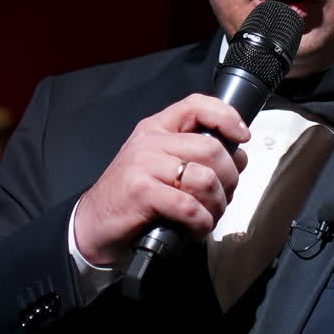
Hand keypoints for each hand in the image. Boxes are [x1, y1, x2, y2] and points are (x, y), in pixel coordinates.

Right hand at [73, 94, 248, 267]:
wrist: (92, 223)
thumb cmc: (131, 197)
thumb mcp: (161, 166)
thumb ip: (195, 157)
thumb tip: (238, 158)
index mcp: (156, 128)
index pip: (196, 105)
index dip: (225, 117)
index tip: (242, 137)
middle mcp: (150, 141)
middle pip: (211, 148)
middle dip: (229, 178)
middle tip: (224, 197)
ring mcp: (143, 165)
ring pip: (204, 177)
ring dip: (216, 204)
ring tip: (210, 216)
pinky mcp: (140, 192)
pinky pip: (188, 206)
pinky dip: (201, 222)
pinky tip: (196, 229)